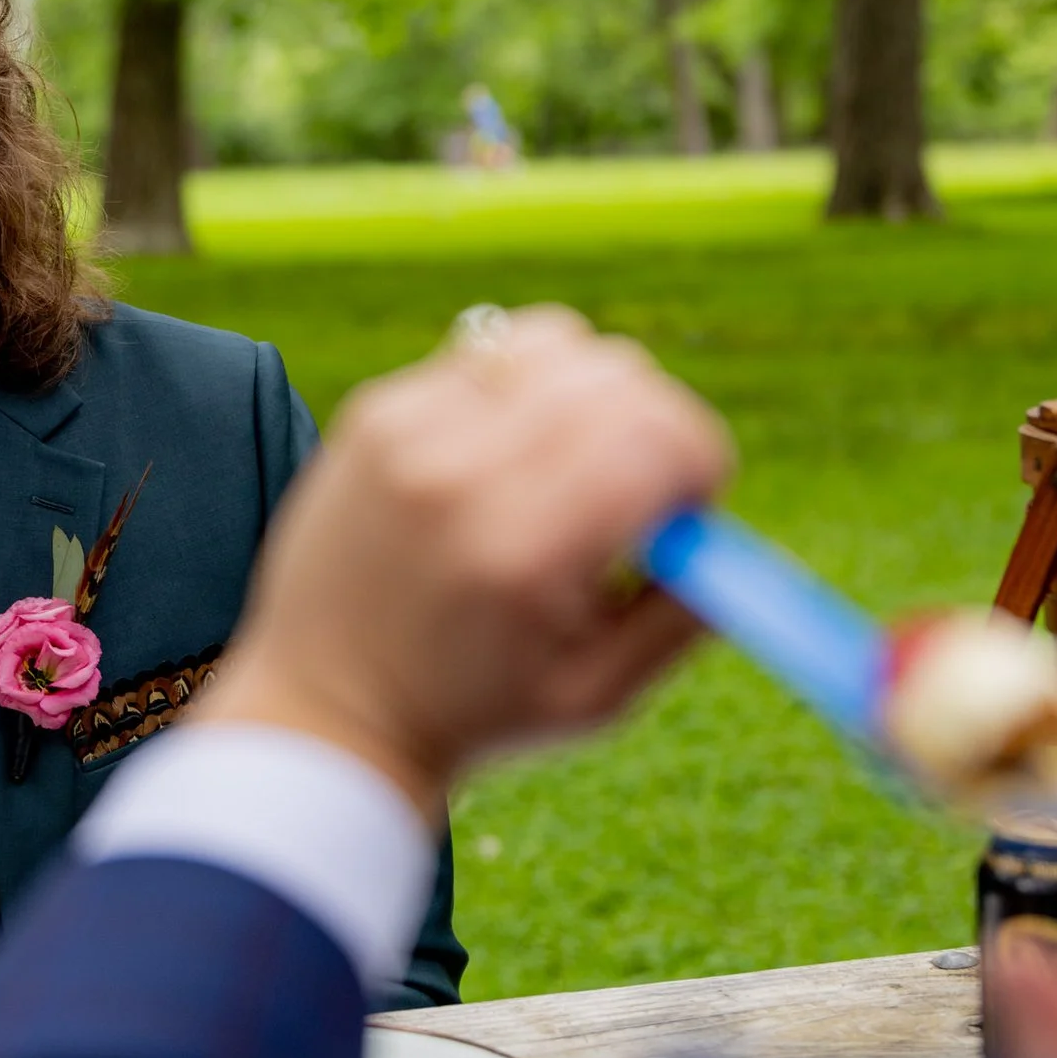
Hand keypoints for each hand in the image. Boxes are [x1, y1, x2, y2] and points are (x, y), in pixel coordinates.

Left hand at [202, 305, 733, 814]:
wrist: (321, 713)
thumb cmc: (468, 714)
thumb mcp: (597, 697)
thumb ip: (685, 614)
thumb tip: (735, 538)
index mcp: (523, 554)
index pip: (660, 435)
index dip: (702, 466)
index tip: (685, 510)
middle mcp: (460, 476)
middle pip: (619, 376)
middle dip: (655, 428)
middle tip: (633, 494)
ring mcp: (408, 432)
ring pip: (558, 342)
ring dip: (590, 394)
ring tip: (568, 467)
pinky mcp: (375, 411)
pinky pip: (489, 352)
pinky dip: (521, 393)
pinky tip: (502, 460)